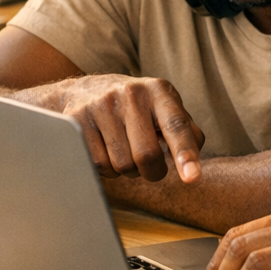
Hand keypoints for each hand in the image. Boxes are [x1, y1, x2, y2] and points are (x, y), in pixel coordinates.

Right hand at [50, 74, 204, 182]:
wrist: (86, 91)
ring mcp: (101, 105)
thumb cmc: (138, 108)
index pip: (176, 126)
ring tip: (125, 152)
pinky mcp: (77, 120)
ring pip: (122, 165)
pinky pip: (98, 166)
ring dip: (128, 171)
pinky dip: (107, 170)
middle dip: (153, 172)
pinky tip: (106, 152)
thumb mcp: (165, 109)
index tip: (192, 178)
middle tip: (151, 167)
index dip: (185, 154)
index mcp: (159, 91)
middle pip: (147, 155)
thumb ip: (187, 132)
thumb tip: (193, 160)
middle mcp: (131, 94)